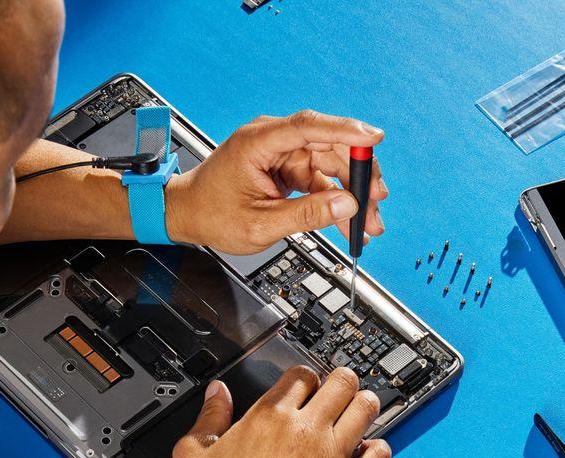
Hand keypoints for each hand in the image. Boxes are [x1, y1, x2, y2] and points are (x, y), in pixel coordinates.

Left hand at [163, 110, 389, 254]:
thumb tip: (347, 206)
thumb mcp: (260, 224)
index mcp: (258, 143)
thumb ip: (306, 215)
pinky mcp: (288, 168)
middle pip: (329, 146)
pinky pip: (321, 179)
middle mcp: (273, 141)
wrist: (187, 215)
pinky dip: (337, 199)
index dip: (345, 130)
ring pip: (331, 165)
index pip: (308, 126)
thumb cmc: (211, 214)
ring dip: (353, 192)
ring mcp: (282, 154)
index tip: (374, 138)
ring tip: (369, 222)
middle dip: (358, 175)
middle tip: (377, 201)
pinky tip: (350, 220)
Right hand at [173, 367, 391, 457]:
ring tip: (357, 416)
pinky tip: (366, 453)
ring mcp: (330, 457)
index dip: (307, 378)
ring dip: (364, 407)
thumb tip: (218, 393)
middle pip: (343, 381)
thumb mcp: (193, 452)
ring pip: (367, 408)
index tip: (308, 389)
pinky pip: (380, 455)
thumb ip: (209, 415)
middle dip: (342, 382)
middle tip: (339, 394)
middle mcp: (304, 430)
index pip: (303, 374)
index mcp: (269, 416)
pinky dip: (378, 449)